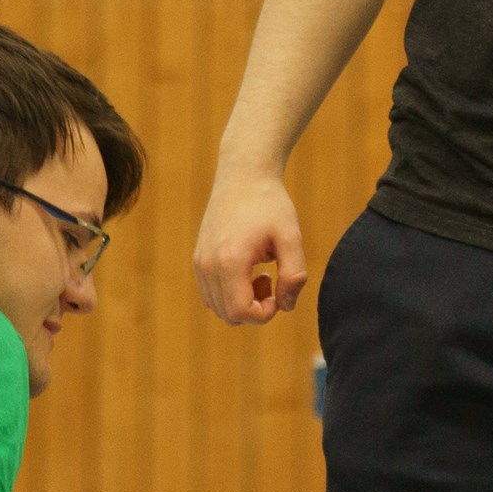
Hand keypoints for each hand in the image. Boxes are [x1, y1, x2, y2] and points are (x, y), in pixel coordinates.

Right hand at [194, 168, 309, 324]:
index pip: (241, 312)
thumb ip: (294, 275)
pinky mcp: (198, 259)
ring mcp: (199, 263)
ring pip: (217, 308)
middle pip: (228, 315)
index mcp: (229, 261)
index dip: (265, 313)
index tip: (279, 290)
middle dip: (255, 309)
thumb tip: (287, 306)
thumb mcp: (291, 238)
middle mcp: (207, 266)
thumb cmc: (270, 204)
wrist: (243, 176)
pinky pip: (210, 294)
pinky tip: (246, 271)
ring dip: (241, 302)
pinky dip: (229, 294)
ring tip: (258, 275)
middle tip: (271, 280)